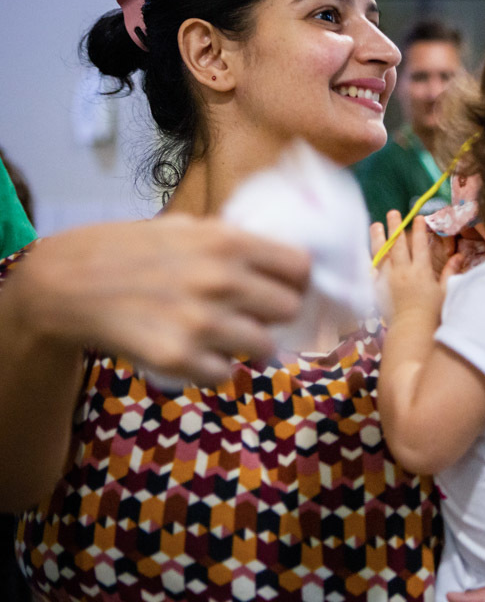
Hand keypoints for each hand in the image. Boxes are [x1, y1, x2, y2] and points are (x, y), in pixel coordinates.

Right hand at [17, 215, 309, 386]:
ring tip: (224, 335)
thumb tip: (282, 260)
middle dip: (273, 313)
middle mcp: (221, 281)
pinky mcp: (179, 358)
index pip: (300, 267)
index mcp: (227, 242)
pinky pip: (226, 373)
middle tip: (253, 313)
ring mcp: (202, 323)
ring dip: (248, 344)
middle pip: (289, 309)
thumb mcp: (186, 228)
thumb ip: (233, 243)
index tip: (286, 286)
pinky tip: (198, 352)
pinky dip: (216, 367)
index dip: (296, 279)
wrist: (67, 284)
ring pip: (265, 347)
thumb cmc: (130, 250)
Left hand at [374, 214, 460, 327]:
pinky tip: (368, 252)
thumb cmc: (432, 313)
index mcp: (420, 271)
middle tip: (393, 213)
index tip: (418, 217)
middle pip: (397, 244)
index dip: (419, 229)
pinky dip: (370, 259)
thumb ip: (450, 272)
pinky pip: (372, 270)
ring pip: (381, 253)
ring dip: (378, 238)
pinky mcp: (378, 289)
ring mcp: (388, 279)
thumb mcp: (445, 291)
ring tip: (375, 225)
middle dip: (395, 227)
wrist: (411, 329)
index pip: (419, 245)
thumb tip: (459, 255)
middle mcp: (402, 272)